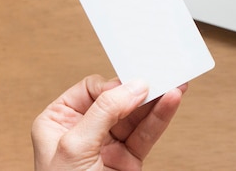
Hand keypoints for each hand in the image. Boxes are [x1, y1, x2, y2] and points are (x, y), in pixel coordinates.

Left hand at [32, 75, 186, 170]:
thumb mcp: (74, 146)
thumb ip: (104, 112)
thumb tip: (133, 86)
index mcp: (59, 121)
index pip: (92, 90)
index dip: (113, 87)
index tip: (132, 84)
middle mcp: (85, 129)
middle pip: (120, 99)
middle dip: (142, 89)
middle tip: (163, 76)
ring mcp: (108, 144)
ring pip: (138, 115)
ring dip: (158, 100)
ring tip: (175, 86)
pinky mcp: (128, 158)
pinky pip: (148, 133)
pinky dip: (161, 117)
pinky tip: (171, 102)